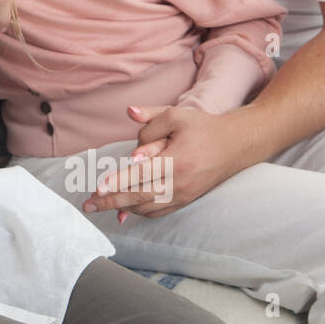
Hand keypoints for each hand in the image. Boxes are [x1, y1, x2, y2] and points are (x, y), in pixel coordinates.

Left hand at [81, 105, 251, 220]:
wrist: (236, 145)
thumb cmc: (204, 128)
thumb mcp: (178, 115)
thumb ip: (151, 117)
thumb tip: (129, 112)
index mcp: (177, 161)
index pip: (142, 174)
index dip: (118, 182)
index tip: (97, 188)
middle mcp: (180, 183)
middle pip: (140, 196)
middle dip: (111, 201)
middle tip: (88, 205)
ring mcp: (184, 195)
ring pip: (147, 207)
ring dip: (122, 207)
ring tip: (99, 205)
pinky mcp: (186, 200)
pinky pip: (158, 211)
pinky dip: (139, 211)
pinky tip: (123, 209)